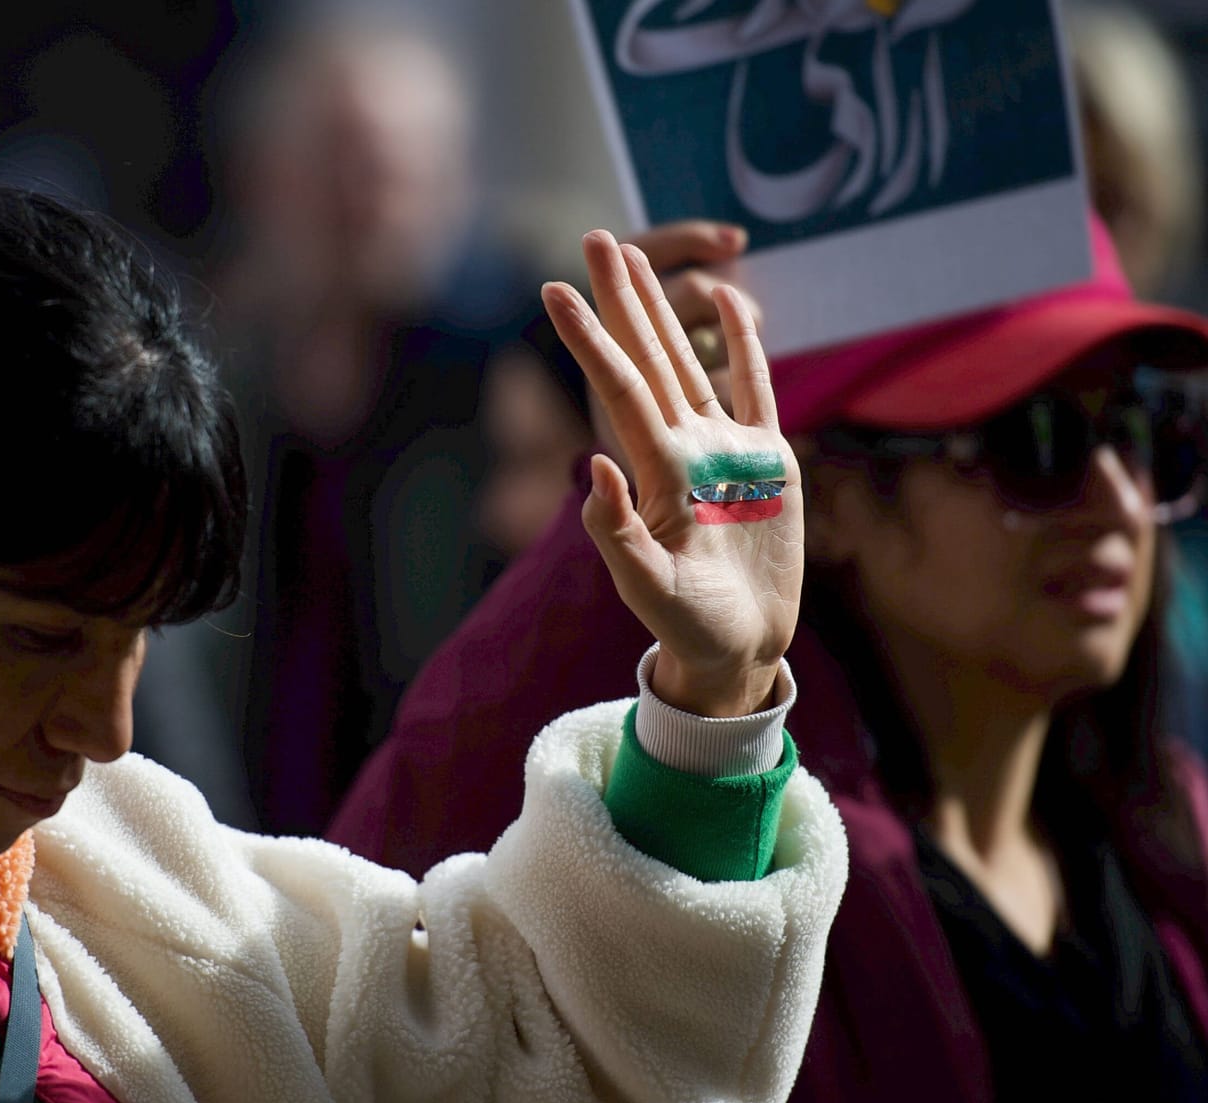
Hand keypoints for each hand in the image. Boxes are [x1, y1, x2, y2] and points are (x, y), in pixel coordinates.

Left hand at [542, 231, 800, 718]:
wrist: (737, 646)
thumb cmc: (689, 626)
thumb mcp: (650, 592)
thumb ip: (621, 538)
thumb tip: (595, 470)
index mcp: (656, 473)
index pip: (619, 390)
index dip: (589, 339)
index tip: (553, 291)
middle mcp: (685, 448)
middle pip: (647, 356)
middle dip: (621, 298)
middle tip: (594, 237)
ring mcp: (726, 449)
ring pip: (690, 360)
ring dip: (664, 308)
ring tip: (640, 255)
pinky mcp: (768, 460)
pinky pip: (754, 389)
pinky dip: (744, 345)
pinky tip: (730, 300)